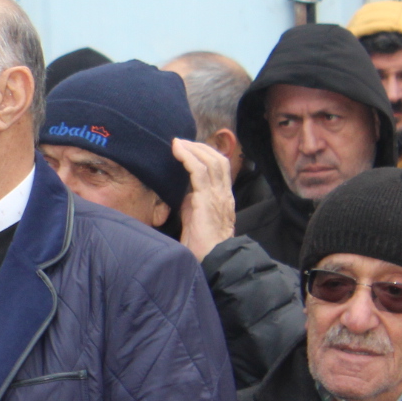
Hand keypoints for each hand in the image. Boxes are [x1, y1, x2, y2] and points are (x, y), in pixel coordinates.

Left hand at [173, 138, 237, 261]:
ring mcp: (218, 196)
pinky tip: (177, 151)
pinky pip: (199, 171)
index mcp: (223, 197)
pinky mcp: (207, 199)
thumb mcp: (196, 216)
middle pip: (218, 160)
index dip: (206, 154)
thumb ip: (193, 201)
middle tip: (181, 142)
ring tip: (177, 142)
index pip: (220, 168)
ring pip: (210, 161)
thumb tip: (185, 191)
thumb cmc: (201, 243)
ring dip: (193, 148)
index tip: (189, 148)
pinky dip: (188, 157)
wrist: (212, 259)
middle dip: (200, 147)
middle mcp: (224, 193)